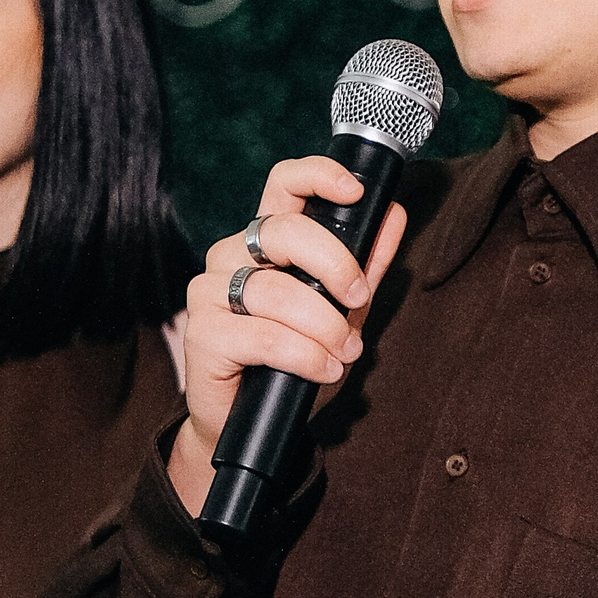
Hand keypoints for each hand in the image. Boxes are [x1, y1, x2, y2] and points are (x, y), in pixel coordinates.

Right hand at [169, 155, 408, 514]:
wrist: (250, 422)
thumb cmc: (294, 357)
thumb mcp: (342, 307)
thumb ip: (366, 263)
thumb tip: (394, 215)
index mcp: (263, 240)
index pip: (283, 185)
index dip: (317, 176)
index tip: (354, 191)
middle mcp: (229, 256)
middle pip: (283, 231)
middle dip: (335, 263)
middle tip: (359, 298)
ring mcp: (209, 294)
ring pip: (277, 291)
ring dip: (325, 326)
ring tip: (343, 354)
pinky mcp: (202, 337)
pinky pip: (265, 337)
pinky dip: (305, 356)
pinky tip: (323, 370)